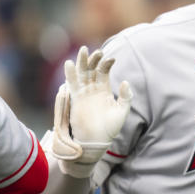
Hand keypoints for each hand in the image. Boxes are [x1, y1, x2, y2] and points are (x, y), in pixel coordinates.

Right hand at [52, 46, 131, 177]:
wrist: (96, 142)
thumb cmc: (110, 129)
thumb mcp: (122, 112)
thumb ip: (125, 97)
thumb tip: (124, 82)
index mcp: (104, 90)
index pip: (104, 71)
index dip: (106, 63)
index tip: (111, 59)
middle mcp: (93, 89)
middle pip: (92, 69)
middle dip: (94, 59)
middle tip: (97, 52)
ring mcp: (83, 93)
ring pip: (81, 74)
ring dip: (82, 62)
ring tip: (83, 51)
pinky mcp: (75, 99)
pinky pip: (72, 84)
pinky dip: (70, 74)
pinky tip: (69, 64)